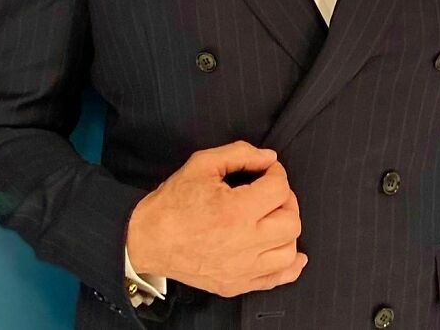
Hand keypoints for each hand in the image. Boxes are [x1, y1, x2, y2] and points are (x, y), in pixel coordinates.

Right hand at [125, 140, 307, 297]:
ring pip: (289, 252)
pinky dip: (290, 266)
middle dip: (285, 200)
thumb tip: (269, 157)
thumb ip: (240, 154)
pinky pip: (277, 279)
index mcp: (235, 212)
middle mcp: (243, 244)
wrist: (148, 239)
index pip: (279, 190)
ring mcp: (242, 269)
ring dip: (286, 229)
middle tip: (269, 191)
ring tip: (270, 217)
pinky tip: (290, 252)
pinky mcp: (236, 285)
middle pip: (291, 221)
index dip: (276, 173)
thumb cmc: (174, 200)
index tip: (266, 170)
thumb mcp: (202, 164)